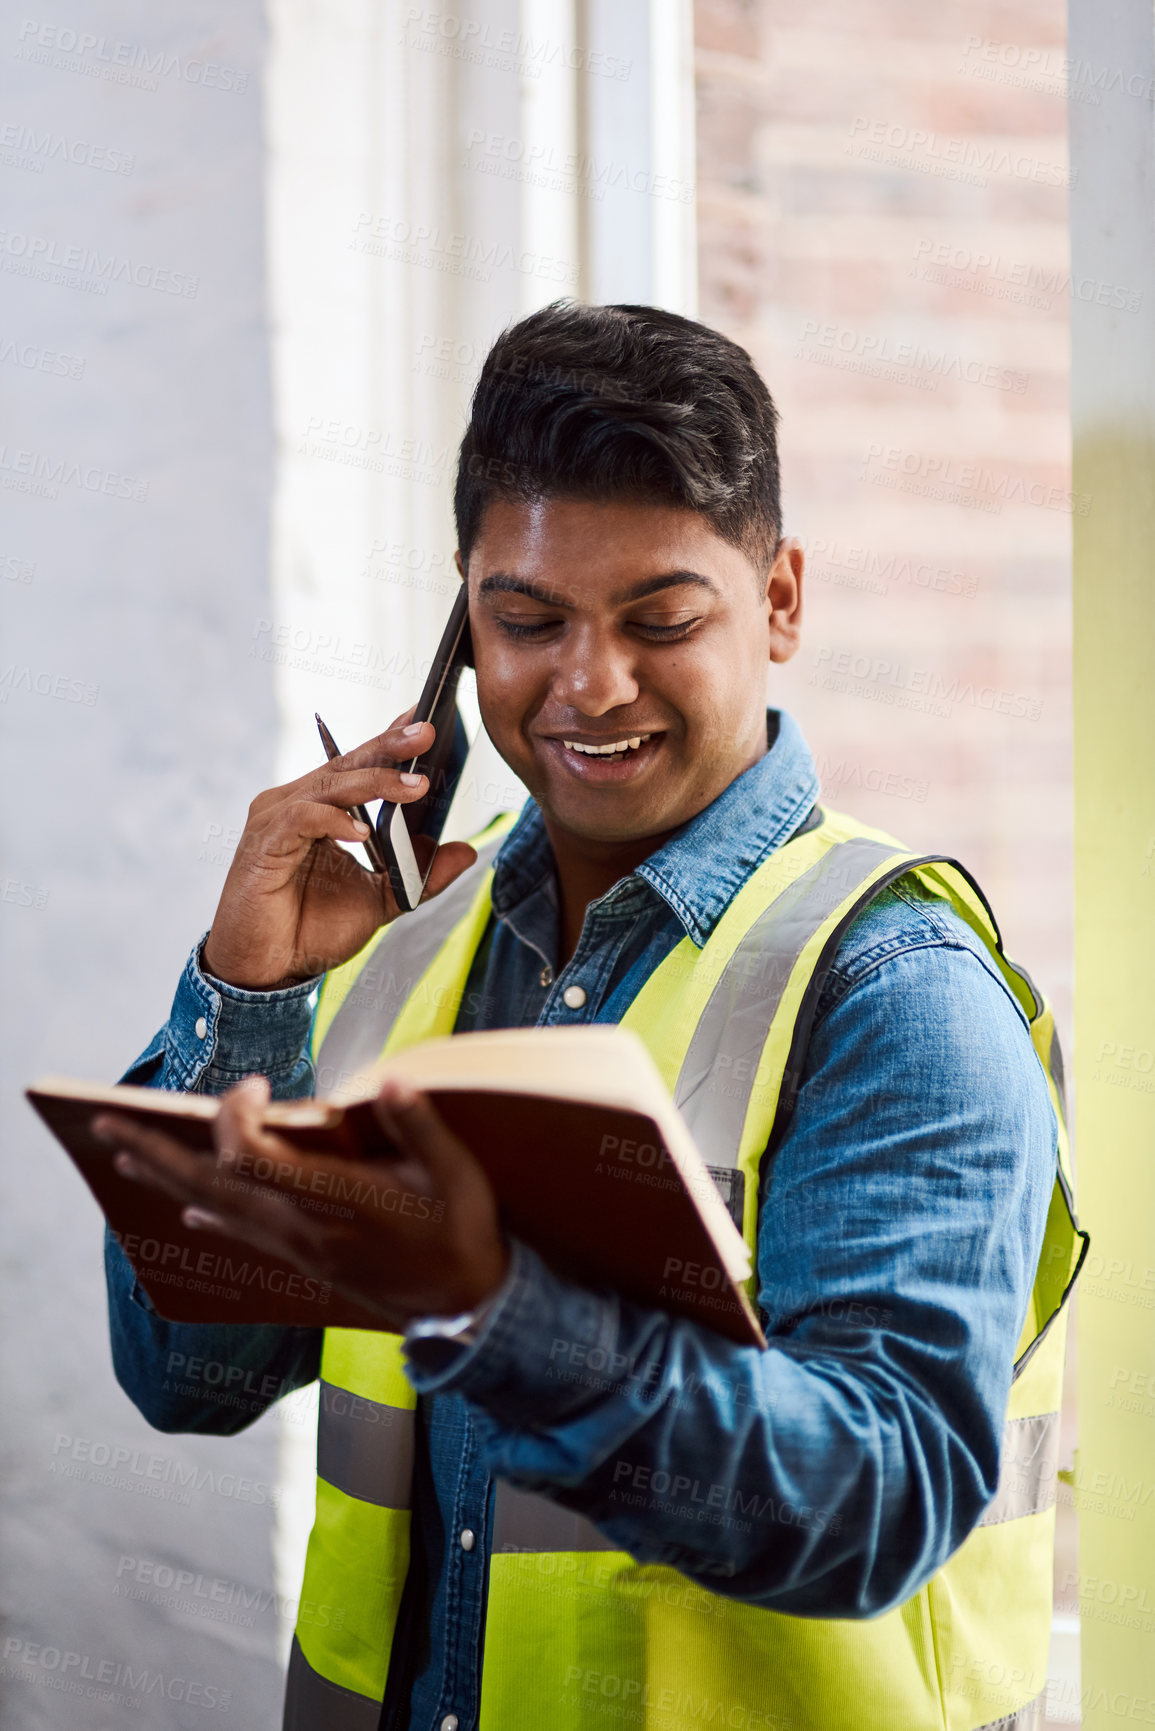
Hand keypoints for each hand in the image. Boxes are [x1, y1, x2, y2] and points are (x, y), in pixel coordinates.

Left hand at [92, 1076, 510, 1330]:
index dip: (237, 1117)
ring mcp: (301, 1249)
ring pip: (218, 1212)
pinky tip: (186, 1211)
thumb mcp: (460, 1176)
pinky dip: (208, 1216)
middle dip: (158, 1153)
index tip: (254, 1084)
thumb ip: (422, 1127)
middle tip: (106, 1123)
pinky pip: (241, 1235)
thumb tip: (393, 1079)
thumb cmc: (466, 1233)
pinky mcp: (305, 1261)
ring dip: (167, 1181)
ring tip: (125, 1155)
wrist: (469, 1310)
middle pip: (214, 1188)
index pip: (256, 1161)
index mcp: (340, 1202)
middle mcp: (307, 1230)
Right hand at [201, 712, 476, 989]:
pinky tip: (362, 832)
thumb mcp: (380, 901)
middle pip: (346, 763)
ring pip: (328, 785)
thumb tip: (467, 850)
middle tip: (428, 733)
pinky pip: (301, 818)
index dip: (390, 739)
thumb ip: (419, 875)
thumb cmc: (311, 930)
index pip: (358, 764)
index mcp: (320, 809)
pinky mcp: (262, 843)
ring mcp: (275, 819)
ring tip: (415, 787)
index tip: (429, 721)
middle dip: (389, 746)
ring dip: (374, 783)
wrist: (266, 970)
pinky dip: (334, 821)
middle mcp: (294, 804)